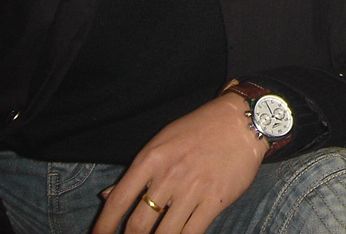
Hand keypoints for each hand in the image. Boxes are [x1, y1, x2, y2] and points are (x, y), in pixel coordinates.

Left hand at [92, 94, 266, 233]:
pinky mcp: (214, 201)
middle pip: (137, 225)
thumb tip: (108, 196)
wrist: (242, 122)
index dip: (103, 226)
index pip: (118, 200)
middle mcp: (168, 176)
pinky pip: (191, 233)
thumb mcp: (163, 142)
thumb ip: (137, 171)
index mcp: (151, 159)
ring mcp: (192, 190)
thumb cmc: (200, 129)